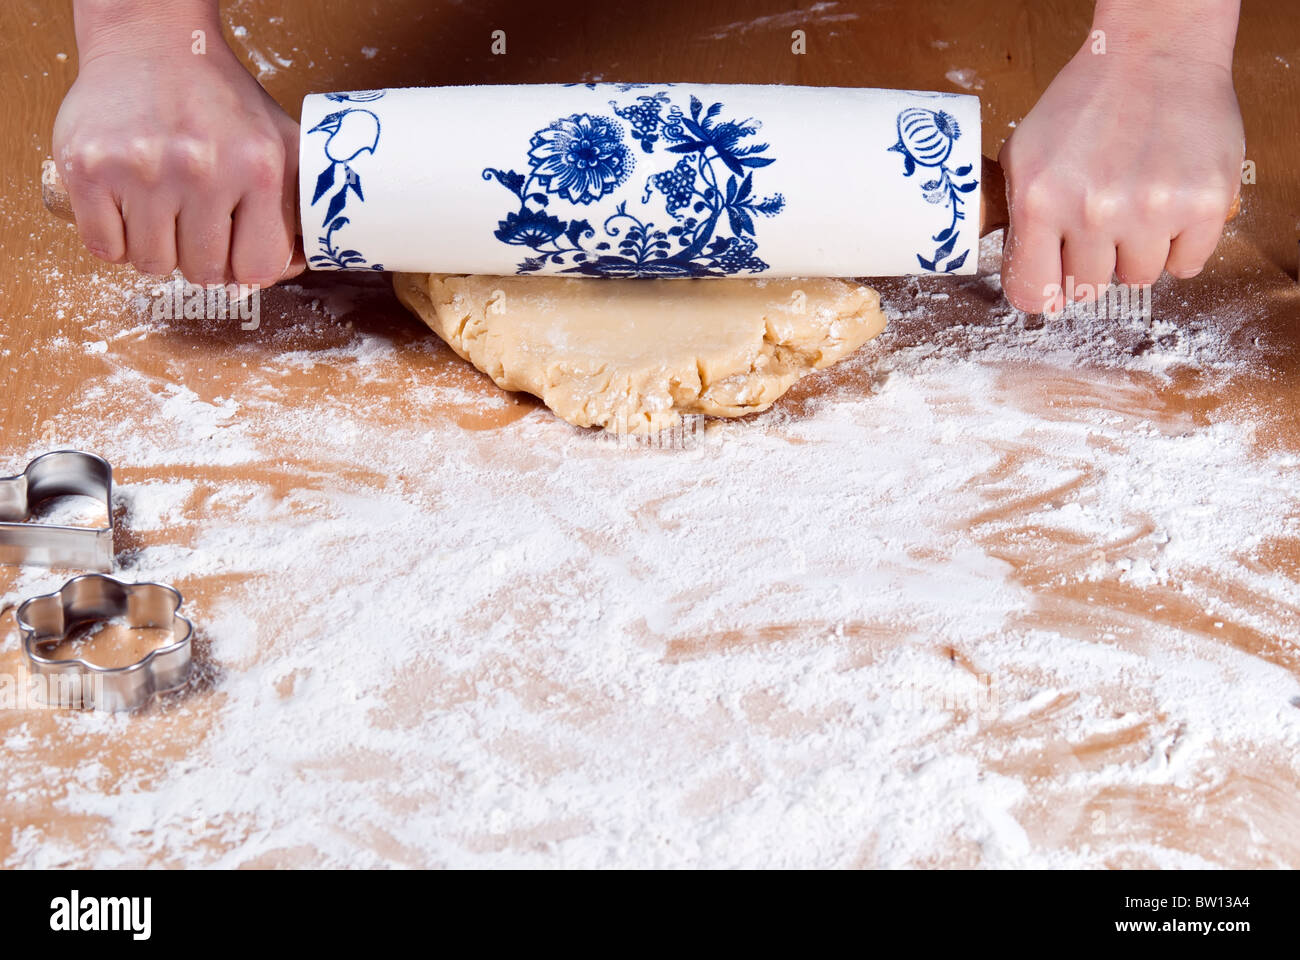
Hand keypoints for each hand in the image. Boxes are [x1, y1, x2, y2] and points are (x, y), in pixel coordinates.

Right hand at [53, 8, 302, 286]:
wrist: (152, 40)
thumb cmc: (221, 101)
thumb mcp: (282, 144)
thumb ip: (298, 208)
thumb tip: (295, 268)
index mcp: (259, 167)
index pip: (258, 269)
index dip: (244, 266)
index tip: (233, 246)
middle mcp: (203, 168)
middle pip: (203, 272)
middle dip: (199, 255)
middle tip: (192, 216)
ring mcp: (141, 167)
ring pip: (152, 265)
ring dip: (155, 247)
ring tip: (160, 204)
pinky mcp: (88, 166)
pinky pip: (104, 249)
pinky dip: (115, 239)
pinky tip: (128, 205)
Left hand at [998, 24, 1243, 312]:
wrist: (1155, 52)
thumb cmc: (1085, 102)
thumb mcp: (1024, 154)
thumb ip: (1018, 218)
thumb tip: (1024, 276)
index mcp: (1039, 200)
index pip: (1032, 293)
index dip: (1044, 289)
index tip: (1055, 275)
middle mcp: (1093, 210)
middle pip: (1088, 288)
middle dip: (1093, 261)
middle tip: (1103, 218)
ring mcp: (1152, 208)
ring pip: (1139, 278)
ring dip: (1138, 250)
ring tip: (1138, 201)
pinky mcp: (1205, 203)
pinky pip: (1187, 265)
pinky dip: (1181, 244)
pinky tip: (1171, 204)